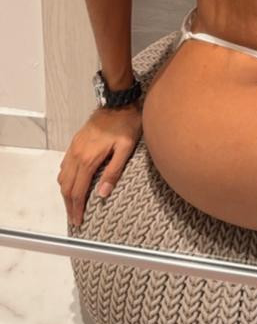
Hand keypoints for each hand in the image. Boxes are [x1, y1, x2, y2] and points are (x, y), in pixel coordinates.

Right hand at [57, 103, 142, 226]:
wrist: (117, 102)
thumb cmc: (126, 124)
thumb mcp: (125, 149)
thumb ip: (113, 172)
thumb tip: (102, 194)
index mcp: (88, 159)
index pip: (78, 191)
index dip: (77, 209)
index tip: (78, 221)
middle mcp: (77, 154)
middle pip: (67, 186)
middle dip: (69, 205)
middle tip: (74, 219)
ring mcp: (74, 147)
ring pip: (63, 176)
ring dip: (66, 193)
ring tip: (72, 205)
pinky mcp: (76, 142)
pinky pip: (64, 165)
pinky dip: (65, 179)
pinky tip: (72, 183)